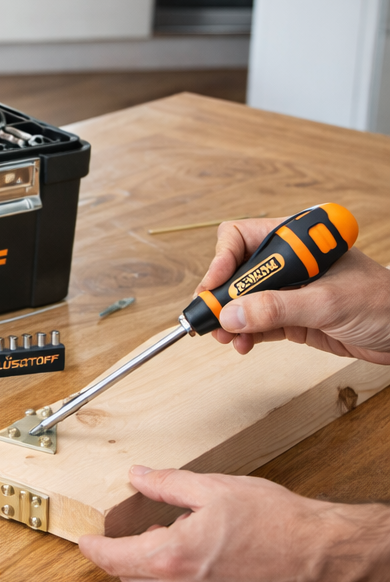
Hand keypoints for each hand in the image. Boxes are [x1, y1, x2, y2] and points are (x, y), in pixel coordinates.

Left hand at [78, 467, 389, 581]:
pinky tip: (220, 569)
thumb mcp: (215, 489)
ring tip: (191, 545)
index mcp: (173, 558)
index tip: (86, 544)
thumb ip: (168, 484)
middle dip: (127, 561)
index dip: (94, 550)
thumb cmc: (282, 524)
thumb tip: (139, 476)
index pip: (113, 560)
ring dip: (167, 574)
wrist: (334, 562)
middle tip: (137, 538)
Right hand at [196, 217, 389, 363]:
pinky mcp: (293, 317)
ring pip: (243, 300)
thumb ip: (278, 308)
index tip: (215, 287)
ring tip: (224, 337)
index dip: (222, 260)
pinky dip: (245, 334)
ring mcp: (290, 291)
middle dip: (221, 295)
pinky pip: (257, 322)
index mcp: (298, 242)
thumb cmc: (388, 304)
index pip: (242, 237)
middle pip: (237, 272)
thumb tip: (233, 314)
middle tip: (208, 317)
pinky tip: (242, 343)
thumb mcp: (328, 303)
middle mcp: (290, 263)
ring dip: (230, 319)